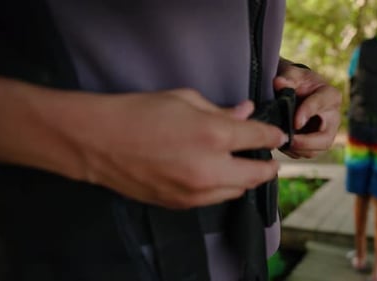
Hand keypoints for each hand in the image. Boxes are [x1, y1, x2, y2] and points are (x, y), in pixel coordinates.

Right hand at [66, 89, 286, 208]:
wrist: (98, 141)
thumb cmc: (138, 112)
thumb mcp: (184, 100)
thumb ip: (220, 110)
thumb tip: (245, 112)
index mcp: (213, 135)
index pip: (259, 138)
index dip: (273, 135)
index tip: (277, 135)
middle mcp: (210, 169)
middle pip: (256, 175)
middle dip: (268, 167)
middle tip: (268, 159)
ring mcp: (195, 192)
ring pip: (237, 191)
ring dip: (244, 178)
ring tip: (239, 164)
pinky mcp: (181, 204)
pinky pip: (214, 199)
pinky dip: (221, 188)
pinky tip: (213, 174)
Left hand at [273, 64, 340, 157]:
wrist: (297, 89)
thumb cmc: (297, 80)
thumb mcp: (293, 74)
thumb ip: (287, 77)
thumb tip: (279, 83)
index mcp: (330, 96)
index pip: (321, 105)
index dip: (307, 113)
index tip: (295, 122)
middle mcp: (332, 118)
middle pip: (325, 138)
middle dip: (306, 142)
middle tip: (288, 140)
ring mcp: (325, 133)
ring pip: (315, 150)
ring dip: (297, 149)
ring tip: (281, 141)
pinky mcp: (315, 143)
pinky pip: (306, 153)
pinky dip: (292, 151)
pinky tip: (281, 143)